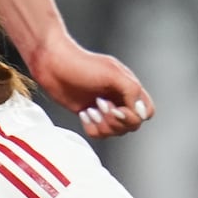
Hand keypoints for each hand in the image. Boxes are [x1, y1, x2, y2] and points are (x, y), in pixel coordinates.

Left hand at [29, 43, 154, 139]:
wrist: (51, 63)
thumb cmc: (81, 64)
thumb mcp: (112, 74)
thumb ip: (131, 91)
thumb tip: (141, 112)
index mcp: (129, 87)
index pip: (146, 111)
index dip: (135, 115)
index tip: (119, 108)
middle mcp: (118, 98)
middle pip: (131, 125)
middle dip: (116, 121)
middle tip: (100, 104)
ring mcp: (103, 108)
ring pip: (114, 131)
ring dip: (103, 124)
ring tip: (90, 108)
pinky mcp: (88, 114)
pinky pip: (98, 133)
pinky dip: (91, 127)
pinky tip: (83, 113)